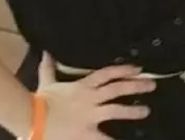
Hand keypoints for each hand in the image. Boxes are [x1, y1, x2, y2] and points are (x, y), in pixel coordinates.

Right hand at [34, 51, 153, 139]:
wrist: (32, 120)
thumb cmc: (39, 102)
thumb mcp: (47, 83)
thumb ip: (49, 68)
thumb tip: (46, 53)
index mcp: (82, 86)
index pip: (107, 74)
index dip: (123, 69)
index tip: (138, 68)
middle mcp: (90, 99)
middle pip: (117, 89)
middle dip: (135, 86)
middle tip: (152, 84)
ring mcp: (90, 116)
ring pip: (116, 110)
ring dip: (132, 110)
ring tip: (145, 110)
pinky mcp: (86, 133)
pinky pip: (105, 138)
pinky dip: (115, 139)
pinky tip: (129, 139)